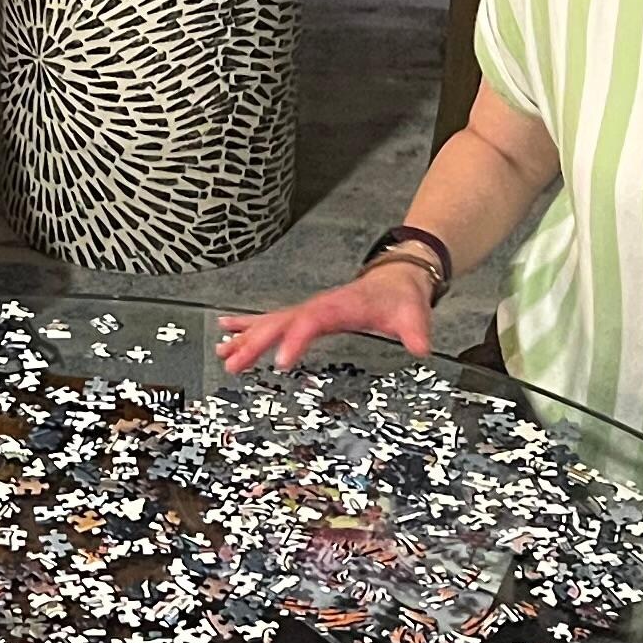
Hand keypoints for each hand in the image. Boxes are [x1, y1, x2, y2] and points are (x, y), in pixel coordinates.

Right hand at [218, 265, 437, 375]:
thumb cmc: (399, 299)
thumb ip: (415, 332)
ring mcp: (307, 310)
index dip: (295, 340)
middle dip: (255, 343)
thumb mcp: (412, 315)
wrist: (395, 278)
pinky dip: (247, 324)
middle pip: (280, 323)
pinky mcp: (303, 315)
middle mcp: (316, 307)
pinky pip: (270, 319)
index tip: (280, 361)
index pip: (311, 322)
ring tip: (222, 351)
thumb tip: (420, 347)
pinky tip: (226, 331)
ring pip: (269, 322)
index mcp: (338, 307)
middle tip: (233, 363)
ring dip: (245, 336)